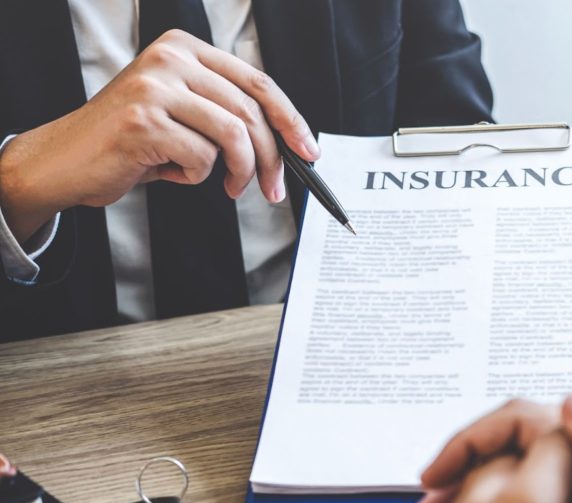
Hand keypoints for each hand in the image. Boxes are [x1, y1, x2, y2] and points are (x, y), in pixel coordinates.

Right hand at [0, 29, 317, 243]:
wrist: (68, 160)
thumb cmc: (133, 142)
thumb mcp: (183, 114)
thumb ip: (226, 112)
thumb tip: (289, 142)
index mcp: (184, 49)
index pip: (257, 83)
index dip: (290, 121)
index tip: (309, 152)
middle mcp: (170, 59)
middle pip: (251, 112)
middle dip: (272, 159)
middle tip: (273, 189)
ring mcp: (155, 87)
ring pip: (233, 136)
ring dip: (240, 173)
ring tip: (228, 187)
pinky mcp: (144, 122)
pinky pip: (201, 159)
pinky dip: (196, 177)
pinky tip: (171, 173)